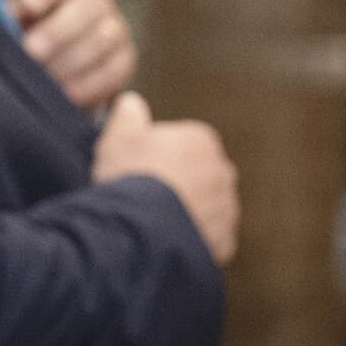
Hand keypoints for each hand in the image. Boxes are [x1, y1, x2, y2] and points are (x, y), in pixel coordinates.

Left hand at [12, 0, 136, 111]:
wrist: (63, 66)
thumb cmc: (34, 38)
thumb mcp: (19, 24)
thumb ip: (12, 18)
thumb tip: (5, 17)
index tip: (28, 4)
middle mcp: (97, 1)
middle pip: (87, 7)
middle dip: (58, 30)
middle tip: (32, 50)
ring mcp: (116, 29)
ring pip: (103, 39)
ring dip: (72, 59)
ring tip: (48, 77)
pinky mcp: (126, 59)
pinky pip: (114, 69)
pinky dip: (90, 83)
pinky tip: (69, 94)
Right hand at [93, 91, 238, 264]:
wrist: (142, 230)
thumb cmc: (129, 177)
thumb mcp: (118, 137)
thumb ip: (128, 116)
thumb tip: (132, 103)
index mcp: (202, 140)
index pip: (182, 145)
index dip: (155, 158)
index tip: (137, 170)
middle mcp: (223, 172)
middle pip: (196, 176)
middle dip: (176, 185)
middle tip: (143, 198)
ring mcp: (227, 208)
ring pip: (204, 209)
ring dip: (185, 214)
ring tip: (153, 224)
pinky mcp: (224, 241)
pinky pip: (207, 239)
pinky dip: (191, 241)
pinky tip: (167, 242)